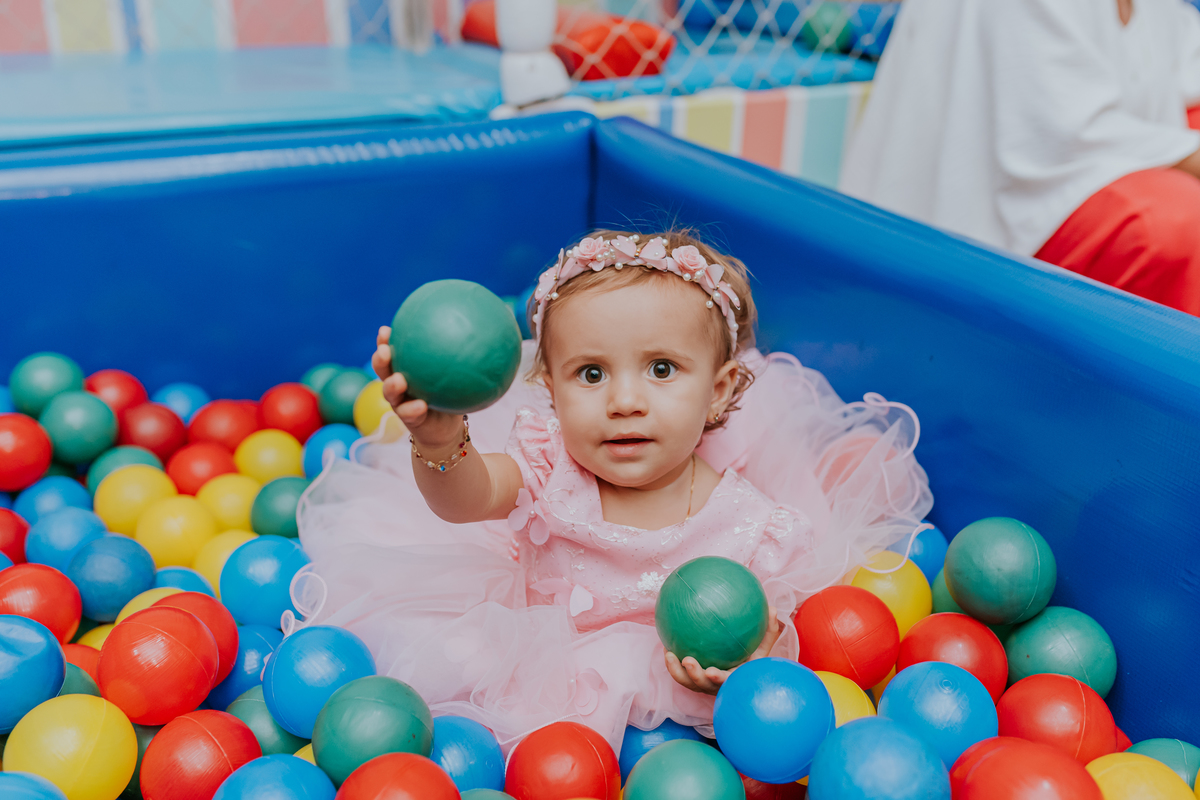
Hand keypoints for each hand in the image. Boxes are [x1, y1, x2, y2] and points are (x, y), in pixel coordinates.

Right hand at [373, 326, 462, 447]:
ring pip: (389, 392)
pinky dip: (413, 409)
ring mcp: (401, 402)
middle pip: (383, 369)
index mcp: (405, 369)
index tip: (386, 329)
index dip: (384, 341)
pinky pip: (408, 413)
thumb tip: (480, 332)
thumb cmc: (451, 395)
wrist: (447, 428)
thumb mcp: (456, 374)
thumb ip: (460, 356)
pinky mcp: (408, 419)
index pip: (392, 351)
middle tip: (384, 351)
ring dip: (391, 385)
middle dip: (380, 359)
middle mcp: (398, 384)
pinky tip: (421, 405)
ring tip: (398, 380)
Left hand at [664, 607, 781, 695]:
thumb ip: (768, 632)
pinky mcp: (692, 681)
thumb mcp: (762, 650)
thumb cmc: (753, 664)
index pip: (727, 683)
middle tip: (687, 660)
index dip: (718, 679)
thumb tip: (774, 609)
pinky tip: (667, 646)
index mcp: (734, 681)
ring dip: (677, 671)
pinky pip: (680, 673)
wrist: (741, 680)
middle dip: (694, 675)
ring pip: (687, 682)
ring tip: (669, 654)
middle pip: (703, 686)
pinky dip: (673, 663)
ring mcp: (703, 685)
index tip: (712, 672)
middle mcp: (717, 686)